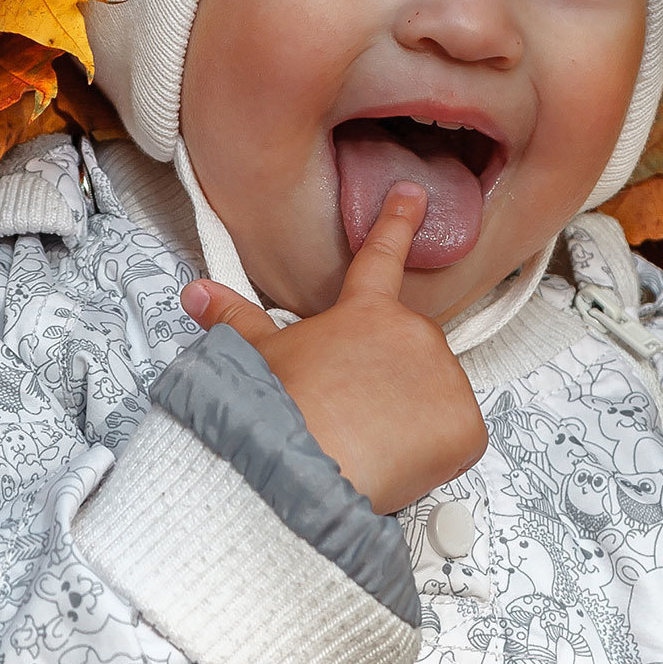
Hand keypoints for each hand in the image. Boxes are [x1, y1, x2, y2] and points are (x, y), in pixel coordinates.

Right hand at [180, 182, 488, 514]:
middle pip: (410, 352)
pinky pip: (456, 438)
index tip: (412, 194)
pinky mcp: (464, 425)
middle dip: (389, 381)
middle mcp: (412, 333)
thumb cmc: (277, 413)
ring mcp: (444, 376)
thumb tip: (198, 293)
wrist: (303, 469)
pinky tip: (396, 461)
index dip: (396, 221)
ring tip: (367, 442)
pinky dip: (434, 454)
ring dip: (411, 418)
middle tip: (352, 414)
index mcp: (364, 313)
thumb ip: (235, 319)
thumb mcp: (255, 358)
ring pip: (435, 397)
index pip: (380, 257)